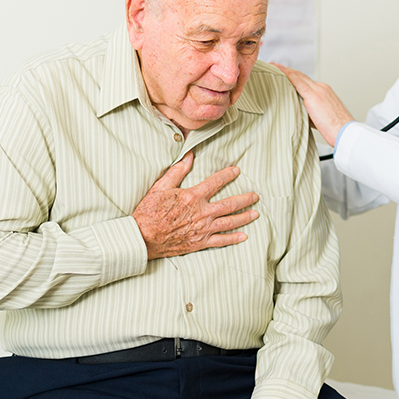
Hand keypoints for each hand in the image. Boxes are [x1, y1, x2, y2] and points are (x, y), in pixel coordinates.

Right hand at [132, 152, 258, 259]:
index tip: (237, 171)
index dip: (228, 175)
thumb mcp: (161, 187)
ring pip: (229, 222)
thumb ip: (177, 171)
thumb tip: (189, 156)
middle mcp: (201, 213)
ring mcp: (202, 229)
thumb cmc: (149, 211)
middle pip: (230, 205)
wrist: (143, 237)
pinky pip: (221, 241)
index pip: (216, 182)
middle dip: (245, 199)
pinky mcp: (199, 242)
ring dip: (244, 217)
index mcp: (193, 197)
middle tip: (255, 196)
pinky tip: (243, 236)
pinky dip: (233, 238)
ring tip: (255, 213)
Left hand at [272, 63, 354, 146]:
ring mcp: (318, 90)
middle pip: (301, 76)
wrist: (346, 132)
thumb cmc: (336, 130)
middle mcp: (322, 88)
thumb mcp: (321, 118)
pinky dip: (287, 75)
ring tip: (273, 67)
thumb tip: (297, 114)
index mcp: (325, 92)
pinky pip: (297, 82)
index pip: (306, 81)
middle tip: (275, 67)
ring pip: (298, 77)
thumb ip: (308, 112)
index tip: (285, 73)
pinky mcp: (314, 96)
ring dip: (285, 71)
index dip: (295, 76)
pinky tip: (278, 71)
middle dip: (288, 71)